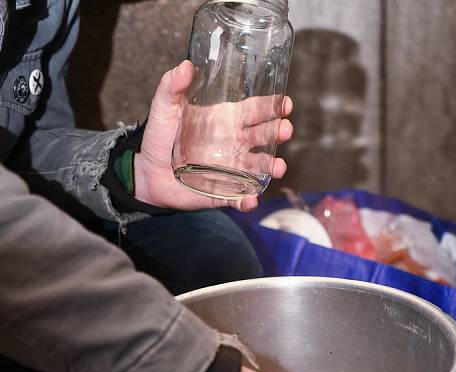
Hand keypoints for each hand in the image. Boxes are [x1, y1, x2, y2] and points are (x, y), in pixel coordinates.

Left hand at [134, 60, 293, 211]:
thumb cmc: (159, 138)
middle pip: (264, 137)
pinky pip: (240, 198)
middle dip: (278, 133)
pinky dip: (248, 201)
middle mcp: (234, 144)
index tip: (285, 104)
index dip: (272, 107)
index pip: (255, 111)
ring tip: (278, 168)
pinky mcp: (223, 192)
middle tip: (285, 130)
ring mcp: (231, 169)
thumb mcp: (163, 107)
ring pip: (259, 169)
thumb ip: (171, 86)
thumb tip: (186, 65)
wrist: (148, 173)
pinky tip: (250, 200)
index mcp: (226, 121)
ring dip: (272, 168)